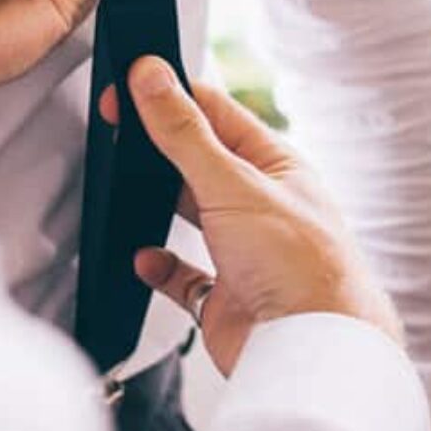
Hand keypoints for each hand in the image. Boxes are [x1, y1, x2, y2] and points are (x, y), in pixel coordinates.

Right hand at [100, 58, 403, 375]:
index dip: (173, 95)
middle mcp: (262, 207)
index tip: (132, 82)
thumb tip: (153, 77)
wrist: (309, 353)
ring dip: (159, 209)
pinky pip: (183, 275)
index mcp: (276, 167)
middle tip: (121, 135)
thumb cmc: (303, 267)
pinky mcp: (225, 297)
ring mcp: (244, 253)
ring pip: (191, 218)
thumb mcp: (233, 184)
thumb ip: (185, 132)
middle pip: (200, 163)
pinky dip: (160, 266)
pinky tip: (147, 259)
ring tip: (131, 193)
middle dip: (162, 152)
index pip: (219, 114)